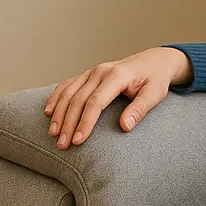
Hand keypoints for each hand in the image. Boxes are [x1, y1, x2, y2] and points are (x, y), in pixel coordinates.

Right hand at [44, 47, 192, 149]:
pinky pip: (67, 85)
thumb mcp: (155, 93)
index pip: (95, 102)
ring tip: (53, 134)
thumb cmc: (156, 79)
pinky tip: (48, 112)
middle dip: (68, 123)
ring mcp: (93, 71)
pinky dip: (56, 97)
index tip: (78, 141)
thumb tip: (124, 127)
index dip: (85, 122)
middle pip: (78, 99)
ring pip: (68, 92)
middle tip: (62, 145)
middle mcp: (101, 71)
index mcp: (117, 76)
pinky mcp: (89, 74)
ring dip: (58, 113)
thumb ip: (140, 109)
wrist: (155, 61)